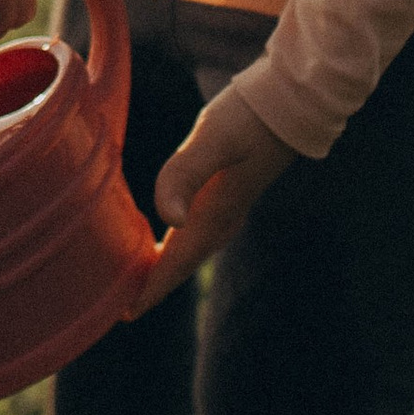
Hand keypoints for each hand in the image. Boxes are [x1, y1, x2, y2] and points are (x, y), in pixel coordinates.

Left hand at [129, 91, 297, 309]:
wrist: (294, 100)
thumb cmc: (250, 117)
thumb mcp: (213, 139)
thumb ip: (187, 175)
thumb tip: (170, 220)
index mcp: (214, 213)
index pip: (175, 263)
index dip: (149, 289)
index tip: (123, 314)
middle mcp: (222, 217)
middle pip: (182, 264)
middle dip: (153, 287)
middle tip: (119, 308)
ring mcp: (228, 206)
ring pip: (191, 250)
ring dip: (165, 268)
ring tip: (137, 281)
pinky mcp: (229, 190)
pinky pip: (197, 231)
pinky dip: (177, 243)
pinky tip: (167, 235)